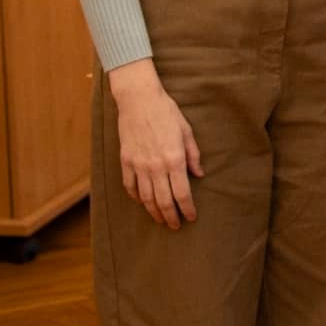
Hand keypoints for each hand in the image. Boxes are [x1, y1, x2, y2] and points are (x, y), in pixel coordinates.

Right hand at [106, 59, 202, 226]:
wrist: (139, 99)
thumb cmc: (166, 113)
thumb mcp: (187, 132)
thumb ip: (193, 155)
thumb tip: (199, 174)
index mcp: (174, 159)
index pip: (182, 193)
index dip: (187, 209)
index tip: (191, 218)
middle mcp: (156, 166)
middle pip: (163, 200)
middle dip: (170, 217)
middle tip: (175, 225)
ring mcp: (138, 164)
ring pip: (145, 197)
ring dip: (153, 211)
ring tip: (160, 219)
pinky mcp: (125, 160)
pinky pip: (129, 185)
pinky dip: (135, 197)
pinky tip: (141, 202)